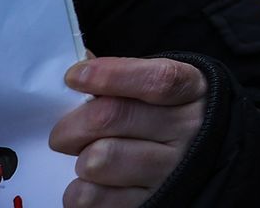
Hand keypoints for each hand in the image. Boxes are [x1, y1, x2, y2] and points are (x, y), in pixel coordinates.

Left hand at [51, 57, 206, 206]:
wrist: (194, 162)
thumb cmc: (163, 116)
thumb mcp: (156, 88)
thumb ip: (121, 76)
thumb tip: (79, 66)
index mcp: (190, 91)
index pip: (157, 80)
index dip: (111, 76)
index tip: (74, 76)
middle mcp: (187, 130)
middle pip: (110, 118)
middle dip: (71, 125)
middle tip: (64, 132)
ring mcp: (170, 171)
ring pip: (97, 159)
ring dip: (80, 159)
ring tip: (89, 157)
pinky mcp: (148, 203)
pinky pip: (90, 197)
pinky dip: (80, 190)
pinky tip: (95, 182)